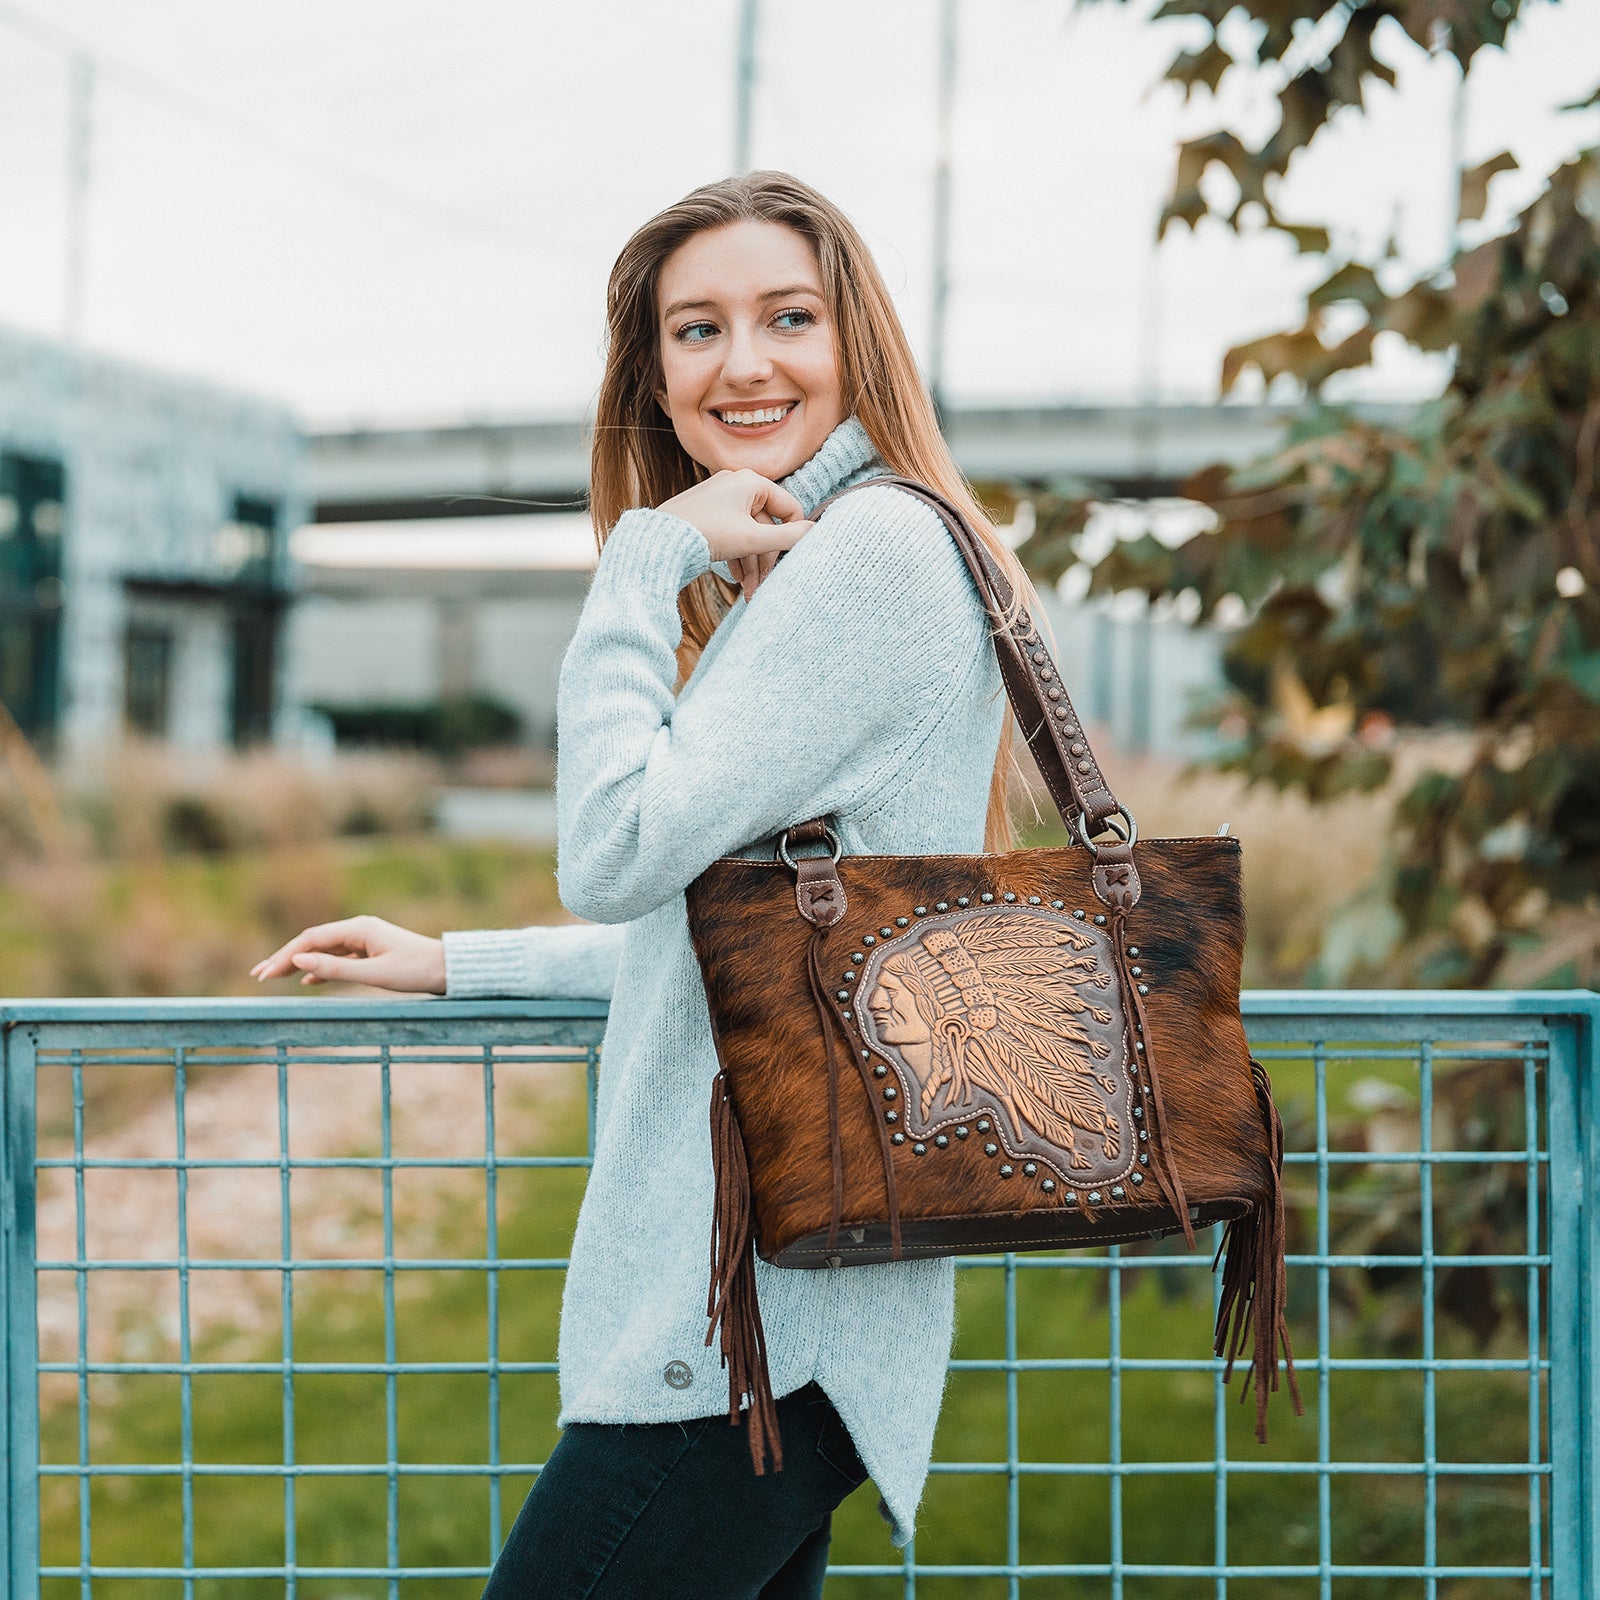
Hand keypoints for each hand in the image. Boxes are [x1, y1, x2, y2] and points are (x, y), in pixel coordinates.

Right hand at [250, 915, 445, 993]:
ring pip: (324, 950)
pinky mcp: (372, 952)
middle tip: (258, 975)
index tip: (264, 974)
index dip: (285, 956)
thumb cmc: (416, 970)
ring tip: (273, 976)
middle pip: (313, 942)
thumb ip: (335, 969)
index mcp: (358, 929)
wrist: (448, 969)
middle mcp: (359, 929)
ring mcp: (365, 940)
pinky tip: (308, 981)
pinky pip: (339, 958)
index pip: (311, 940)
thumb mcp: (373, 974)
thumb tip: (300, 962)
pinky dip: (321, 969)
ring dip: (300, 963)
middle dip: (285, 958)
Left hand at [659, 469, 812, 601]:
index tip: (790, 561)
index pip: (789, 508)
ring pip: (749, 535)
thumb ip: (787, 537)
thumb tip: (814, 533)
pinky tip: (737, 579)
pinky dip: (738, 556)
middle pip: (767, 526)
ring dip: (753, 563)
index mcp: (751, 482)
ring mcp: (721, 500)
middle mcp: (737, 485)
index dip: (793, 536)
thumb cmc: (706, 533)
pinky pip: (733, 536)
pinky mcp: (708, 515)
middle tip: (765, 585)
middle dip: (767, 559)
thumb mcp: (752, 539)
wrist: (659, 542)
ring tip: (749, 591)